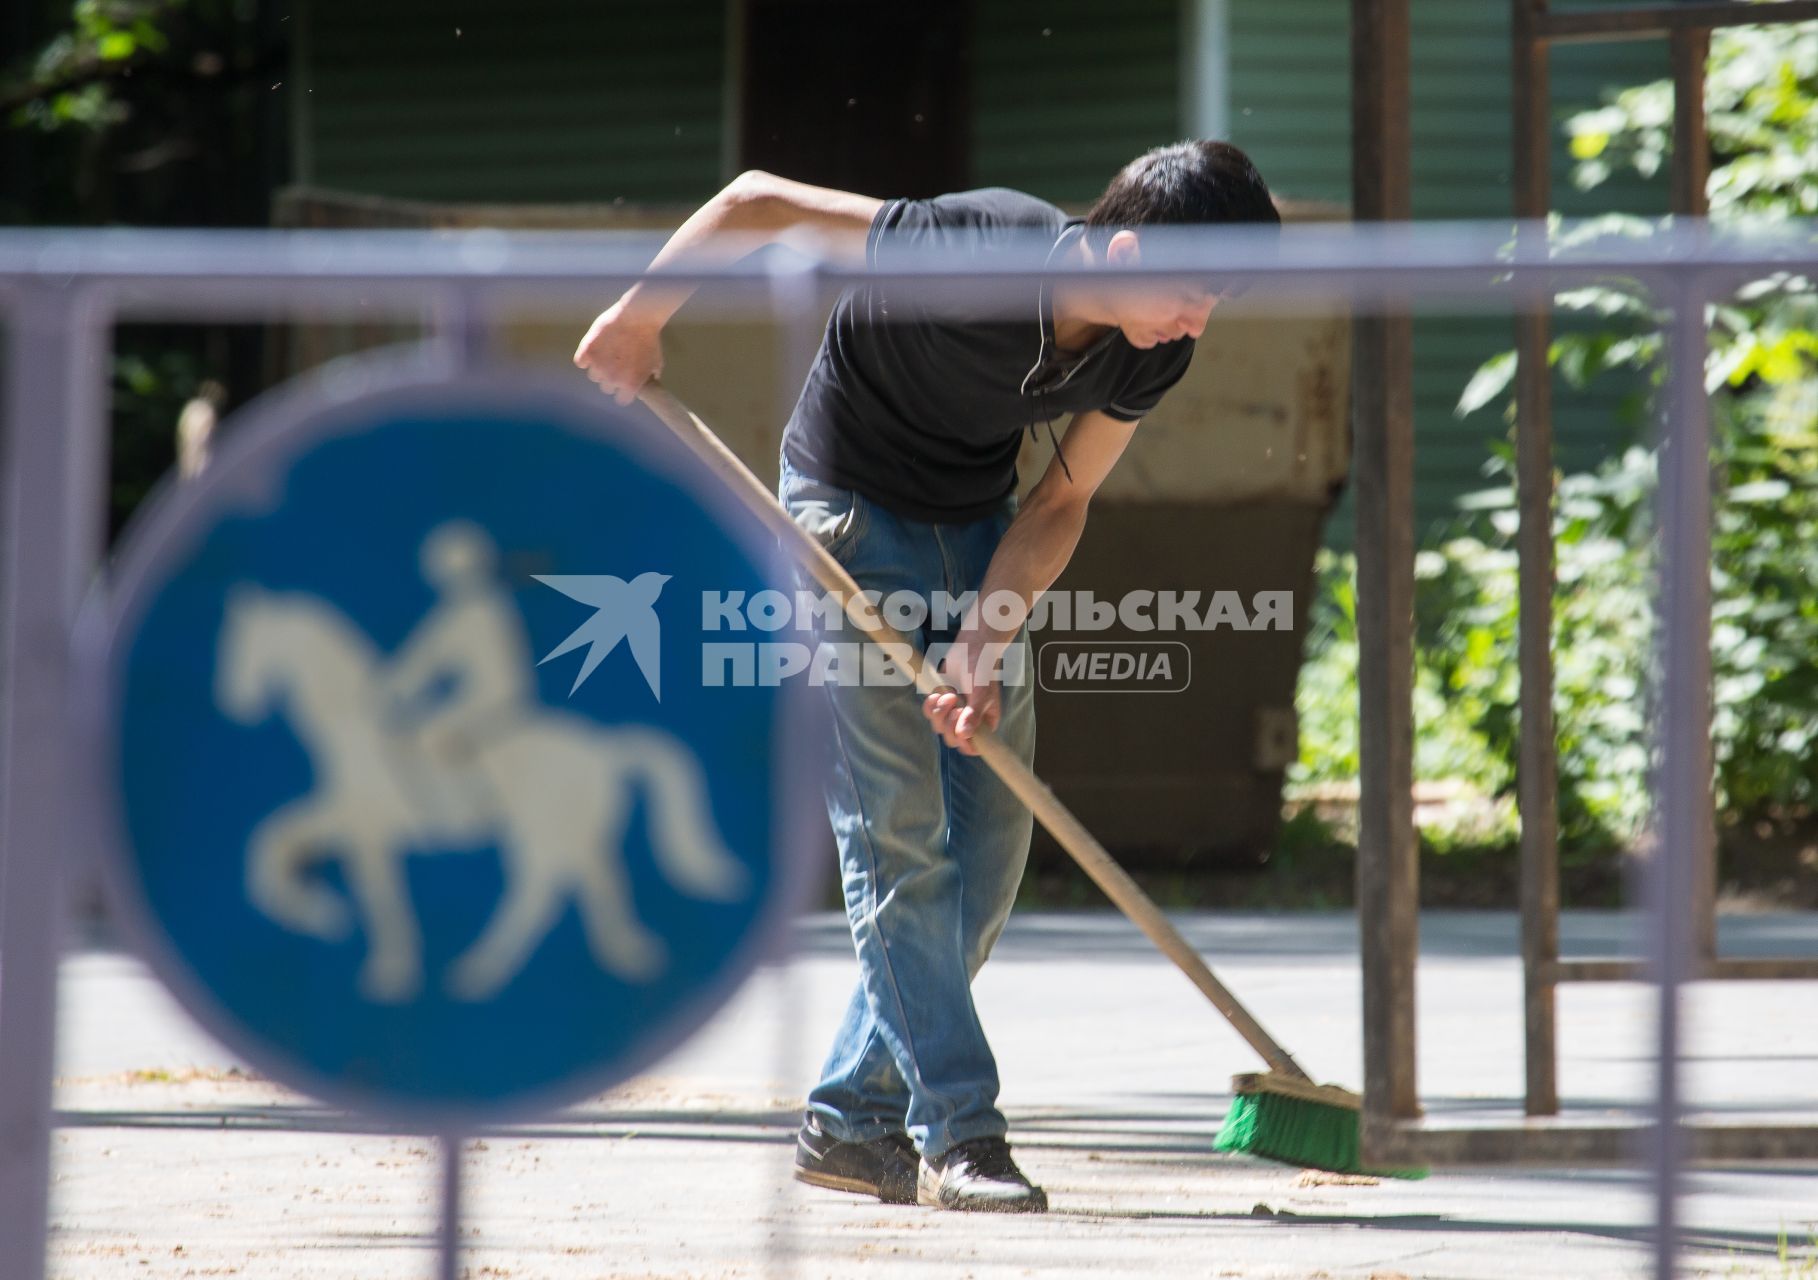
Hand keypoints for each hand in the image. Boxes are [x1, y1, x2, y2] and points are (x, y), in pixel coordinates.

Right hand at [573, 298, 664, 404]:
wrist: (638, 316)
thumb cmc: (650, 339)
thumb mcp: (656, 362)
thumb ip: (650, 377)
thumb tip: (650, 384)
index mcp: (630, 386)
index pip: (621, 400)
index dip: (623, 391)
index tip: (625, 383)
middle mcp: (612, 379)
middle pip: (606, 388)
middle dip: (611, 378)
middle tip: (616, 364)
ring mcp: (598, 366)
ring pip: (593, 376)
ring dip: (598, 367)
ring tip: (607, 353)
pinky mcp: (586, 352)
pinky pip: (580, 362)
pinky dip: (585, 357)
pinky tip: (594, 348)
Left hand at [921, 629, 1005, 756]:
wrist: (972, 648)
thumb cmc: (982, 671)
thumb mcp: (981, 694)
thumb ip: (973, 716)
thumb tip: (963, 736)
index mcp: (985, 724)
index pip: (973, 747)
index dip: (964, 744)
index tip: (959, 732)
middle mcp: (969, 721)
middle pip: (951, 739)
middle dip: (948, 723)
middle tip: (954, 703)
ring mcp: (954, 713)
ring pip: (938, 727)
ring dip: (940, 712)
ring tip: (949, 694)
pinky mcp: (941, 702)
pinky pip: (929, 713)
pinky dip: (930, 705)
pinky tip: (936, 694)